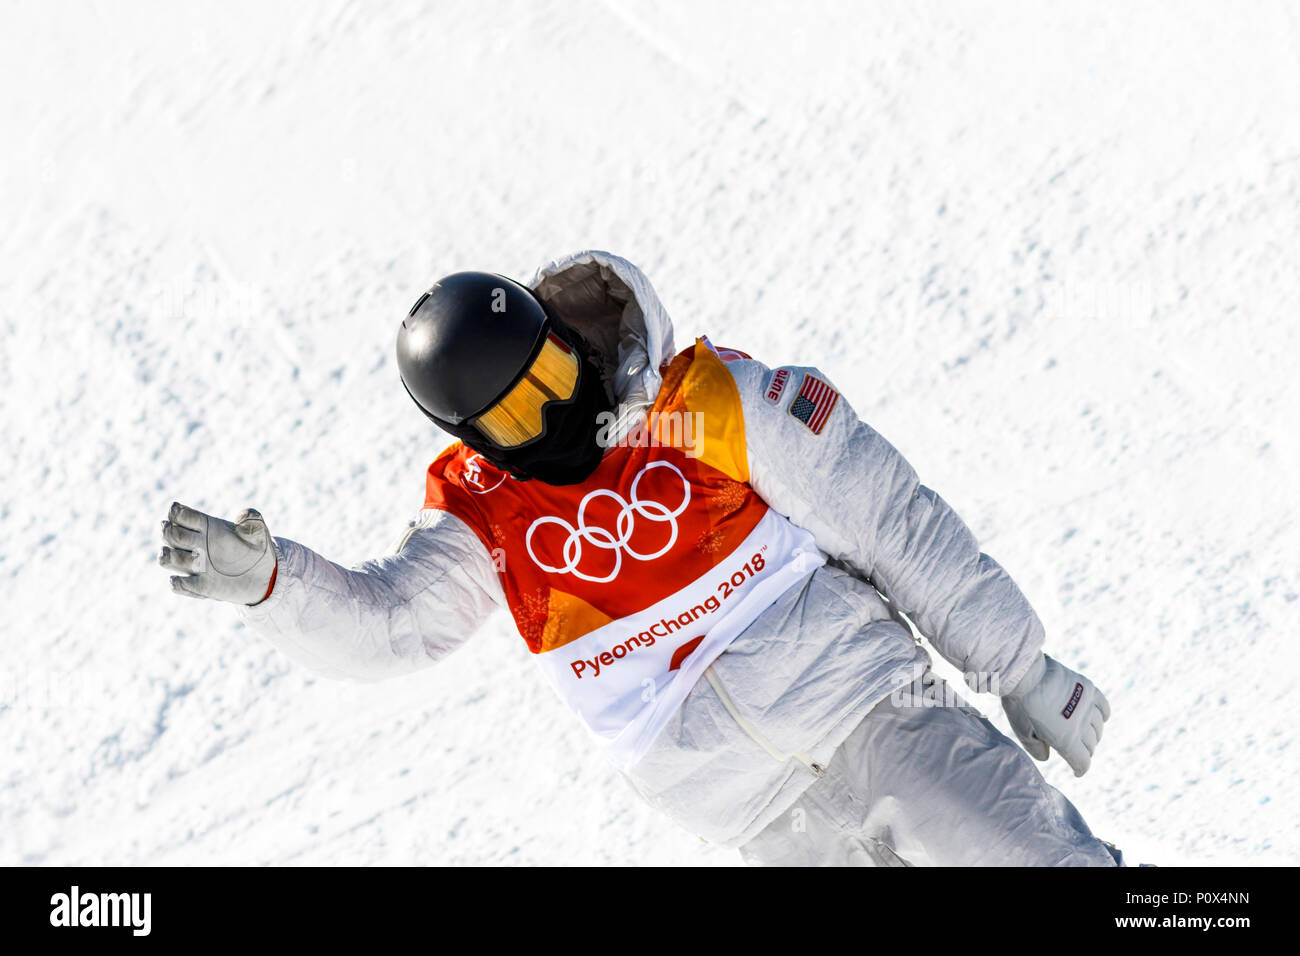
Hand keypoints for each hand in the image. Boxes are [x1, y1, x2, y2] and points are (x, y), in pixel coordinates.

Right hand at [159, 501, 277, 604]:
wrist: (264, 576)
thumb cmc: (256, 549)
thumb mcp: (259, 532)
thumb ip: (252, 520)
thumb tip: (243, 515)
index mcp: (206, 527)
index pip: (182, 516)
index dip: (177, 513)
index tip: (177, 511)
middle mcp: (196, 545)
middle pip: (170, 535)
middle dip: (168, 532)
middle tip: (174, 532)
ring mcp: (196, 566)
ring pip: (168, 559)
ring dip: (168, 557)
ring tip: (176, 556)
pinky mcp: (200, 586)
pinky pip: (179, 585)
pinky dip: (177, 583)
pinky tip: (181, 581)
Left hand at [1002, 655, 1109, 776]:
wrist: (1025, 673)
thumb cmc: (1020, 703)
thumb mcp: (1022, 731)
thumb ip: (1036, 749)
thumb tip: (1048, 757)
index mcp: (1066, 739)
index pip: (1083, 762)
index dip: (1080, 769)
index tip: (1076, 770)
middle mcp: (1081, 725)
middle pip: (1091, 746)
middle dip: (1083, 751)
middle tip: (1073, 749)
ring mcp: (1087, 706)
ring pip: (1098, 728)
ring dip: (1091, 734)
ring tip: (1081, 733)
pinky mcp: (1088, 689)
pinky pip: (1104, 707)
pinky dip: (1103, 715)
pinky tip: (1098, 717)